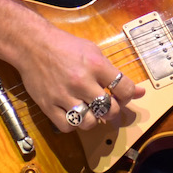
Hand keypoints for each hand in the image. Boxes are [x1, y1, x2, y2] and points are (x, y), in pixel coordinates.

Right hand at [14, 19, 145, 132]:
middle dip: (113, 110)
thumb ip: (115, 73)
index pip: (125, 89)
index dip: (129, 96)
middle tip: (107, 104)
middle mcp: (81, 81)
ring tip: (89, 109)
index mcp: (95, 65)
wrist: (33, 45)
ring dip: (93, 119)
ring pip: (89, 122)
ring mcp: (64, 95)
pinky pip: (68, 126)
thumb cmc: (65, 46)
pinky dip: (74, 123)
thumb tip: (139, 91)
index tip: (123, 95)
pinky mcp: (49, 105)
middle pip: (110, 109)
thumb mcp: (93, 51)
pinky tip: (73, 112)